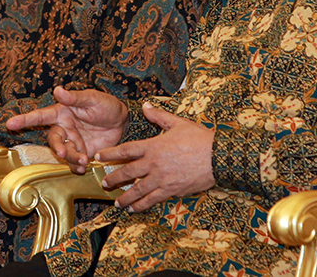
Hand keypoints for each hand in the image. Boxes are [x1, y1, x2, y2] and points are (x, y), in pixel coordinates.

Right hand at [6, 87, 127, 173]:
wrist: (122, 121)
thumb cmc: (106, 105)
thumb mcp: (92, 98)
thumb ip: (75, 97)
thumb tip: (58, 90)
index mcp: (62, 112)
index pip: (40, 116)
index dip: (24, 119)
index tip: (10, 123)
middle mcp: (64, 127)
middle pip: (52, 139)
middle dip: (56, 146)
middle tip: (62, 152)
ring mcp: (72, 141)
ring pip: (63, 152)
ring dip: (70, 157)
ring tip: (83, 159)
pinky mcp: (81, 152)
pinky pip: (73, 162)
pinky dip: (76, 166)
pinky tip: (83, 167)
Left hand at [95, 102, 214, 212]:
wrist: (217, 157)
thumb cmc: (199, 138)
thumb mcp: (178, 123)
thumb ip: (159, 116)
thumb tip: (145, 106)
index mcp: (153, 146)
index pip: (126, 150)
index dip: (110, 153)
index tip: (99, 156)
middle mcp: (154, 163)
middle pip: (127, 172)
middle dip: (114, 179)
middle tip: (104, 183)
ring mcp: (161, 179)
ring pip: (137, 190)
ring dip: (125, 197)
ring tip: (116, 202)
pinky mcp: (171, 191)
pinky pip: (152, 200)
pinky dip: (141, 205)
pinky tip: (134, 209)